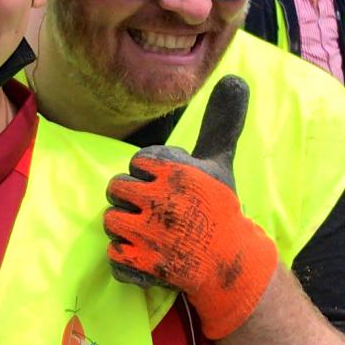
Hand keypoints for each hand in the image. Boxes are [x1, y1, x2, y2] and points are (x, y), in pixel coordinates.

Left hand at [105, 76, 277, 339]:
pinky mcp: (143, 266)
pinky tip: (147, 255)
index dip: (149, 175)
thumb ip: (219, 121)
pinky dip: (125, 258)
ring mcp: (149, 236)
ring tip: (151, 232)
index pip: (137, 163)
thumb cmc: (219, 207)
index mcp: (177, 173)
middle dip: (130, 199)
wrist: (228, 262)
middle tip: (155, 210)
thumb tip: (236, 78)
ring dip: (125, 228)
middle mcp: (161, 202)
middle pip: (115, 189)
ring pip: (109, 222)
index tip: (169, 187)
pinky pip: (112, 255)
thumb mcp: (220, 161)